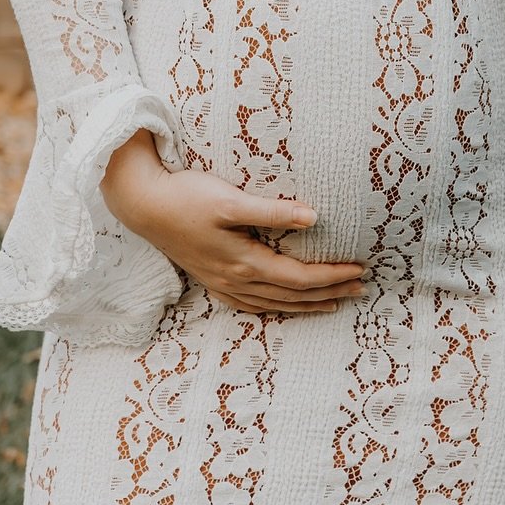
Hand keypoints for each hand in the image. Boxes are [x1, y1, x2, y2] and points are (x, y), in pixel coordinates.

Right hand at [102, 131, 364, 313]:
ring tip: (334, 302)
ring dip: (307, 305)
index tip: (360, 270)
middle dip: (329, 293)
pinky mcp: (212, 279)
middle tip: (361, 289)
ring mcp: (222, 283)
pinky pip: (252, 304)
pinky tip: (284, 306)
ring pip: (274, 304)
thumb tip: (314, 217)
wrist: (143, 205)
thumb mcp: (230, 200)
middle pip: (292, 296)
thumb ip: (273, 210)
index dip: (332, 277)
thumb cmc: (187, 197)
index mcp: (244, 263)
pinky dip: (276, 308)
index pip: (300, 278)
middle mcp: (235, 280)